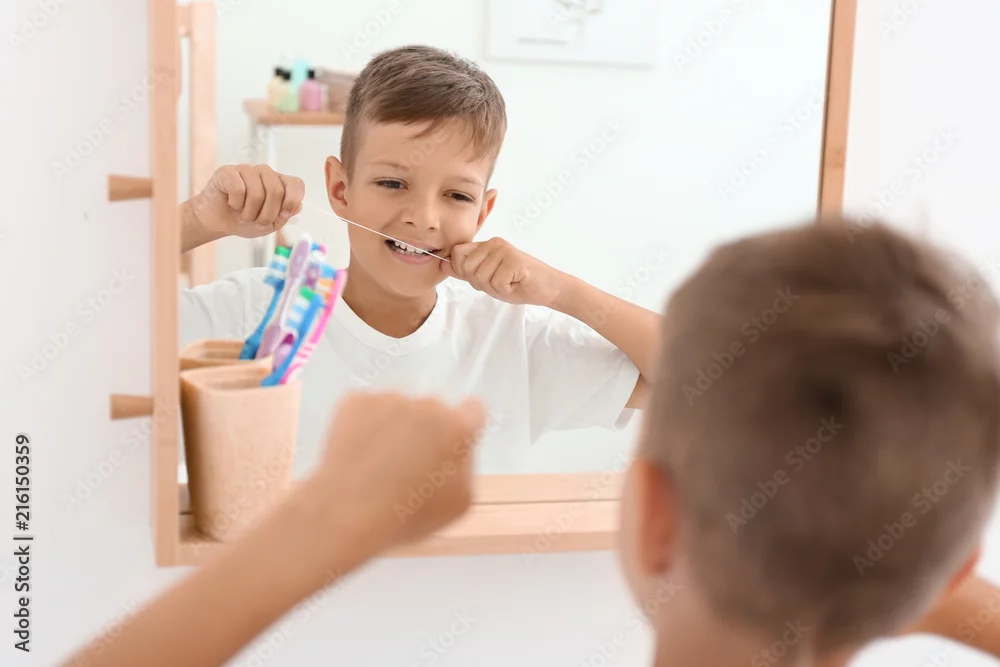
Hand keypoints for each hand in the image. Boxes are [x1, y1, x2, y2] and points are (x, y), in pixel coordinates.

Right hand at [190, 164, 303, 238]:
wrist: (218, 222)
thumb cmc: (245, 220)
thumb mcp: (270, 224)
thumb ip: (285, 215)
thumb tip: (298, 206)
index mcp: (279, 183)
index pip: (296, 184)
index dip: (292, 201)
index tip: (282, 216)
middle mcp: (265, 173)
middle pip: (277, 192)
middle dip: (267, 215)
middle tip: (256, 222)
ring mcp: (247, 170)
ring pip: (257, 193)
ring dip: (249, 213)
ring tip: (243, 216)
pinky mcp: (229, 172)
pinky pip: (238, 189)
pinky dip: (236, 204)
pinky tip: (232, 204)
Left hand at [310, 392, 486, 550]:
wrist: (346, 512)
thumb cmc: (406, 515)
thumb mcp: (460, 504)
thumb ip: (467, 467)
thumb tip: (458, 453)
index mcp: (459, 429)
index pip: (473, 409)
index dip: (463, 426)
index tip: (450, 441)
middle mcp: (427, 405)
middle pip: (433, 410)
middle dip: (426, 429)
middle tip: (409, 463)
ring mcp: (390, 400)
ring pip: (398, 408)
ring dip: (394, 427)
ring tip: (378, 464)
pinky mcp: (356, 401)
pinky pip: (367, 408)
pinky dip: (364, 425)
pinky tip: (359, 455)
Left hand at [441, 237, 566, 306]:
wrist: (548, 288)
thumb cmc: (518, 283)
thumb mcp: (487, 279)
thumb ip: (465, 272)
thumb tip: (442, 265)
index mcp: (485, 245)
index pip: (457, 253)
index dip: (463, 271)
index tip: (482, 277)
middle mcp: (494, 243)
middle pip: (467, 268)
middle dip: (481, 283)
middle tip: (500, 281)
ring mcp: (504, 249)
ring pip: (480, 277)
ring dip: (495, 288)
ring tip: (510, 282)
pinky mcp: (514, 260)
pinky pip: (496, 283)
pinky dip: (505, 290)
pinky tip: (517, 283)